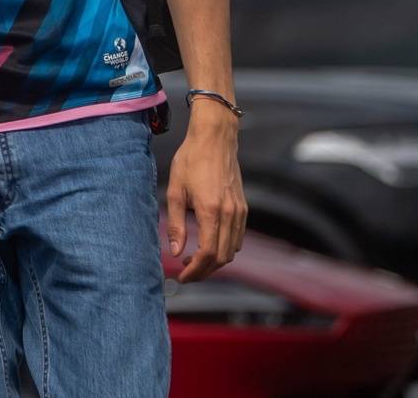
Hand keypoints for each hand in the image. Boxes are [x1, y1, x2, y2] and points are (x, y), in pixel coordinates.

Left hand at [166, 106, 246, 282]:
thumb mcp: (175, 191)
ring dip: (214, 262)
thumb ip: (175, 223)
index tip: (180, 276)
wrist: (215, 140)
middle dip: (203, 271)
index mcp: (211, 211)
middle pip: (221, 258)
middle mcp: (230, 215)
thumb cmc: (190, 161)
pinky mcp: (243, 208)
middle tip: (184, 273)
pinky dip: (224, 249)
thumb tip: (174, 251)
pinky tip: (208, 244)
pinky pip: (237, 238)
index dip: (194, 270)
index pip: (207, 254)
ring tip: (193, 260)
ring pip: (232, 250)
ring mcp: (240, 212)